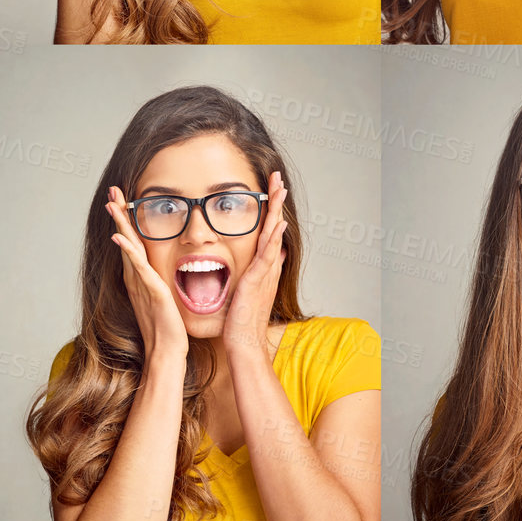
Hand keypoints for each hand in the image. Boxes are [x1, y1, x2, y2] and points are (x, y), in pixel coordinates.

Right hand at [105, 186, 188, 362]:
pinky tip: (121, 237)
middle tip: (112, 191)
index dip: (126, 221)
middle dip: (119, 214)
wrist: (167, 351)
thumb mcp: (165, 298)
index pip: (132, 243)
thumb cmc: (168, 328)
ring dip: (121, 224)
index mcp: (141, 277)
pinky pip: (138, 267)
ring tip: (112, 203)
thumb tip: (169, 271)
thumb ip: (162, 282)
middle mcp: (137, 278)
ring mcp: (142, 283)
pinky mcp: (151, 291)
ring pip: (129, 248)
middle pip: (126, 239)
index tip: (122, 200)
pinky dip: (128, 251)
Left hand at [223, 172, 286, 360]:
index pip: (269, 231)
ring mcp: (265, 273)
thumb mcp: (247, 290)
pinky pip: (267, 256)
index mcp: (264, 267)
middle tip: (278, 178)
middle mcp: (268, 266)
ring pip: (272, 235)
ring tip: (280, 189)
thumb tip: (274, 255)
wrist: (243, 342)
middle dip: (276, 201)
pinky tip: (277, 223)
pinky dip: (273, 239)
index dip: (272, 209)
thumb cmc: (241, 321)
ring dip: (276, 211)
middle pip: (274, 226)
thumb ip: (259, 271)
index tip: (272, 190)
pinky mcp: (258, 281)